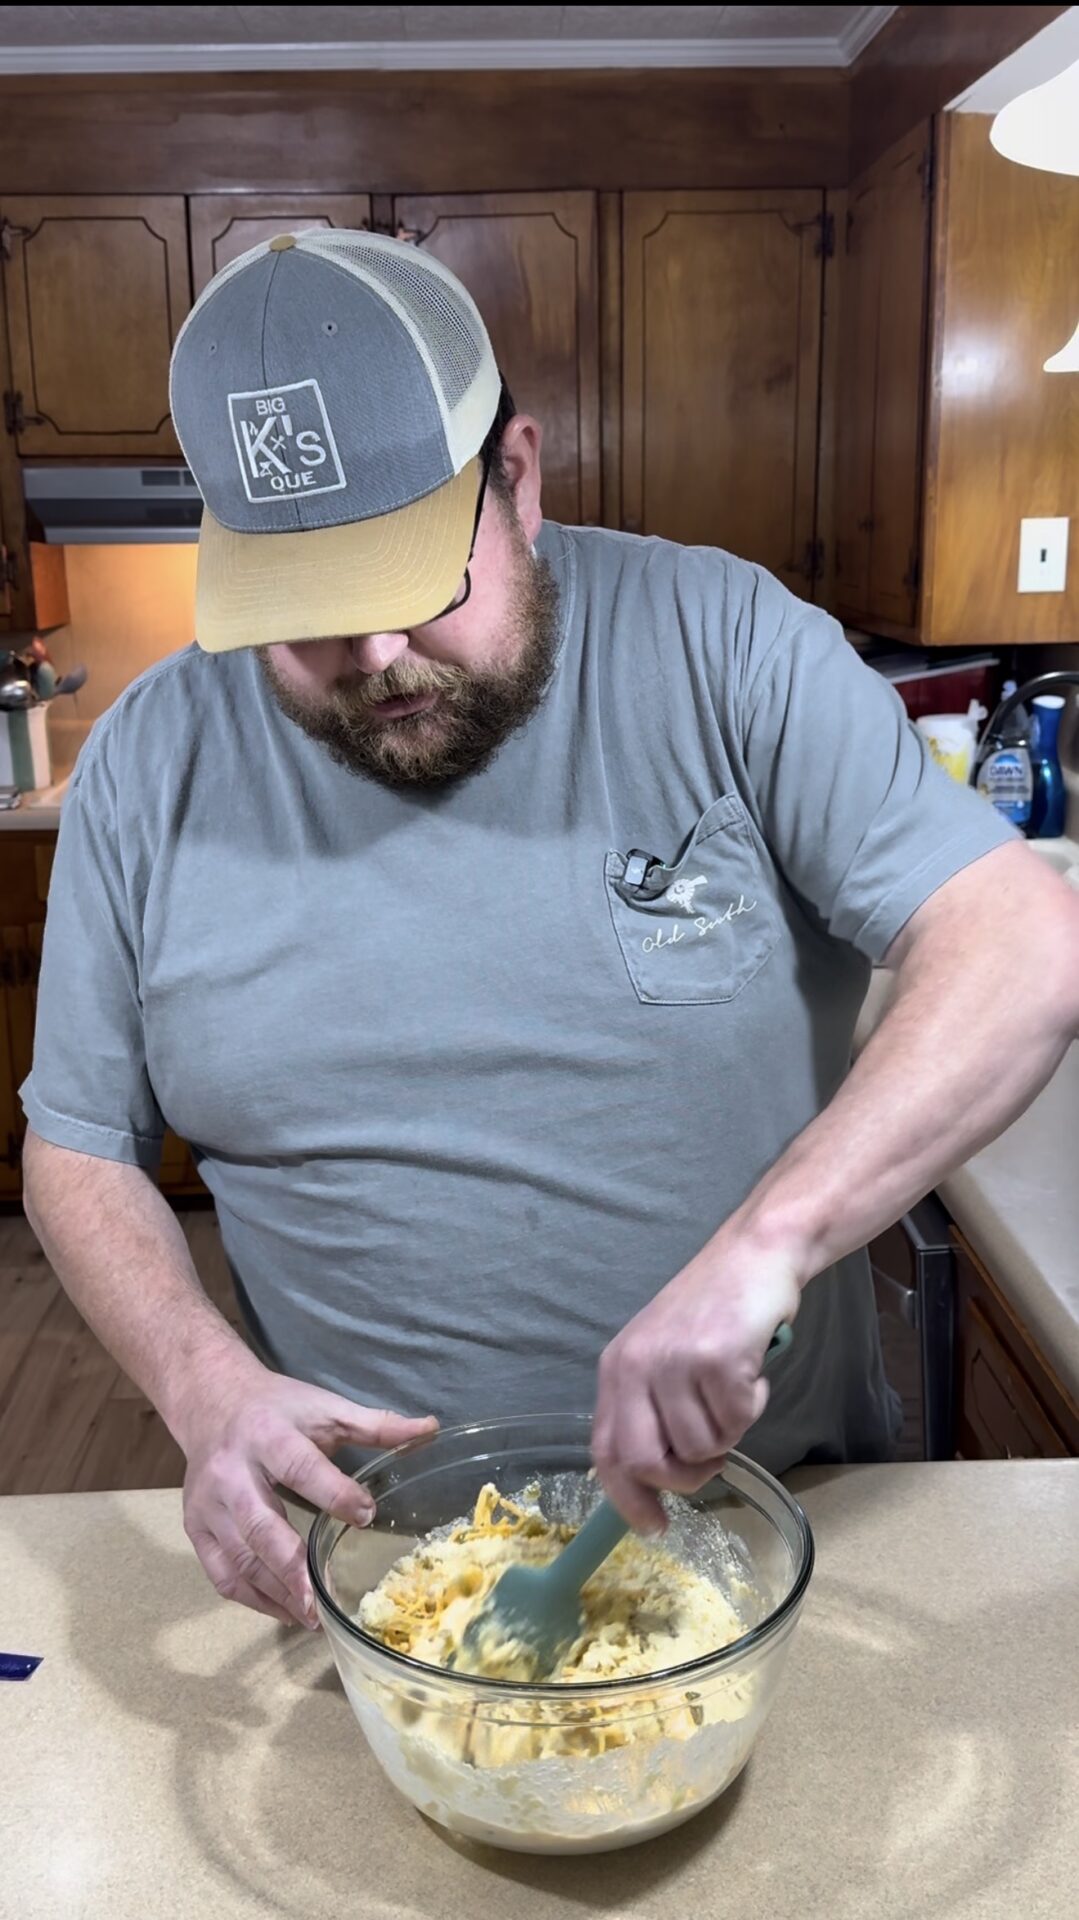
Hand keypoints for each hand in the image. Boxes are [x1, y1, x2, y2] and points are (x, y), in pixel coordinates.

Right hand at [175, 1353, 436, 1627]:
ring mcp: (207, 1505)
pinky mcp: (196, 1529)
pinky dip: (252, 1599)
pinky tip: (285, 1611)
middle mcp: (230, 1473)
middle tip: (321, 1601)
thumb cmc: (278, 1408)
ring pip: (238, 1558)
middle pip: (258, 1524)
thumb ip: (376, 1424)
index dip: (333, 1492)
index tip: (367, 1515)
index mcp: (266, 1435)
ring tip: (311, 1617)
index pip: (298, 1466)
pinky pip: (221, 1574)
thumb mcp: (325, 1407)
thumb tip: (432, 1429)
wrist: (212, 1401)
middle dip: (290, 1565)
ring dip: (274, 1592)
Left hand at [592, 1236, 800, 1530]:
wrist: (754, 1255)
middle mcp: (636, 1365)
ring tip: (734, 1388)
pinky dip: (754, 1405)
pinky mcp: (716, 1359)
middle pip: (647, 1462)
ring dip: (729, 1431)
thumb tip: (650, 1476)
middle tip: (712, 1458)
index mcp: (616, 1369)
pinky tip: (752, 1371)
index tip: (653, 1525)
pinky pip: (738, 1420)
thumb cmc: (712, 1309)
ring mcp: (674, 1362)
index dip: (626, 1498)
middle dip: (686, 1477)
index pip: (606, 1451)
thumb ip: (648, 1407)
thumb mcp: (660, 1355)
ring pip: (701, 1446)